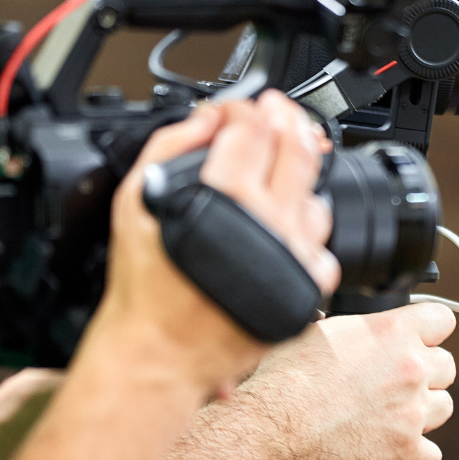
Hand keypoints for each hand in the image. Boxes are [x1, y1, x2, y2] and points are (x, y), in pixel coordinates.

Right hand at [92, 92, 336, 400]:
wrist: (160, 351)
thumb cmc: (144, 286)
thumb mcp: (135, 200)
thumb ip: (170, 147)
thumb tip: (206, 118)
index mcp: (227, 195)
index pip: (252, 126)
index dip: (243, 108)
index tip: (235, 110)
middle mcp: (269, 222)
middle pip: (299, 148)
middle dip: (287, 120)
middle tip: (275, 113)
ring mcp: (294, 256)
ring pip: (317, 196)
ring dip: (299, 178)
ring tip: (276, 176)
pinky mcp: (306, 287)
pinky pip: (323, 245)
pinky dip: (304, 230)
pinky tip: (282, 227)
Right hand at [240, 303, 456, 459]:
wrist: (277, 428)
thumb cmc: (287, 377)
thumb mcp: (315, 331)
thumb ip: (351, 329)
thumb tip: (344, 325)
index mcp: (391, 332)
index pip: (441, 320)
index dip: (428, 329)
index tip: (416, 337)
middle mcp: (411, 368)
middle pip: (447, 365)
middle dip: (424, 371)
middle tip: (392, 380)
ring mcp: (413, 412)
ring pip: (443, 407)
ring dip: (422, 409)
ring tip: (387, 412)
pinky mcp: (407, 451)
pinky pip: (430, 453)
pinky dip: (412, 452)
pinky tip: (385, 444)